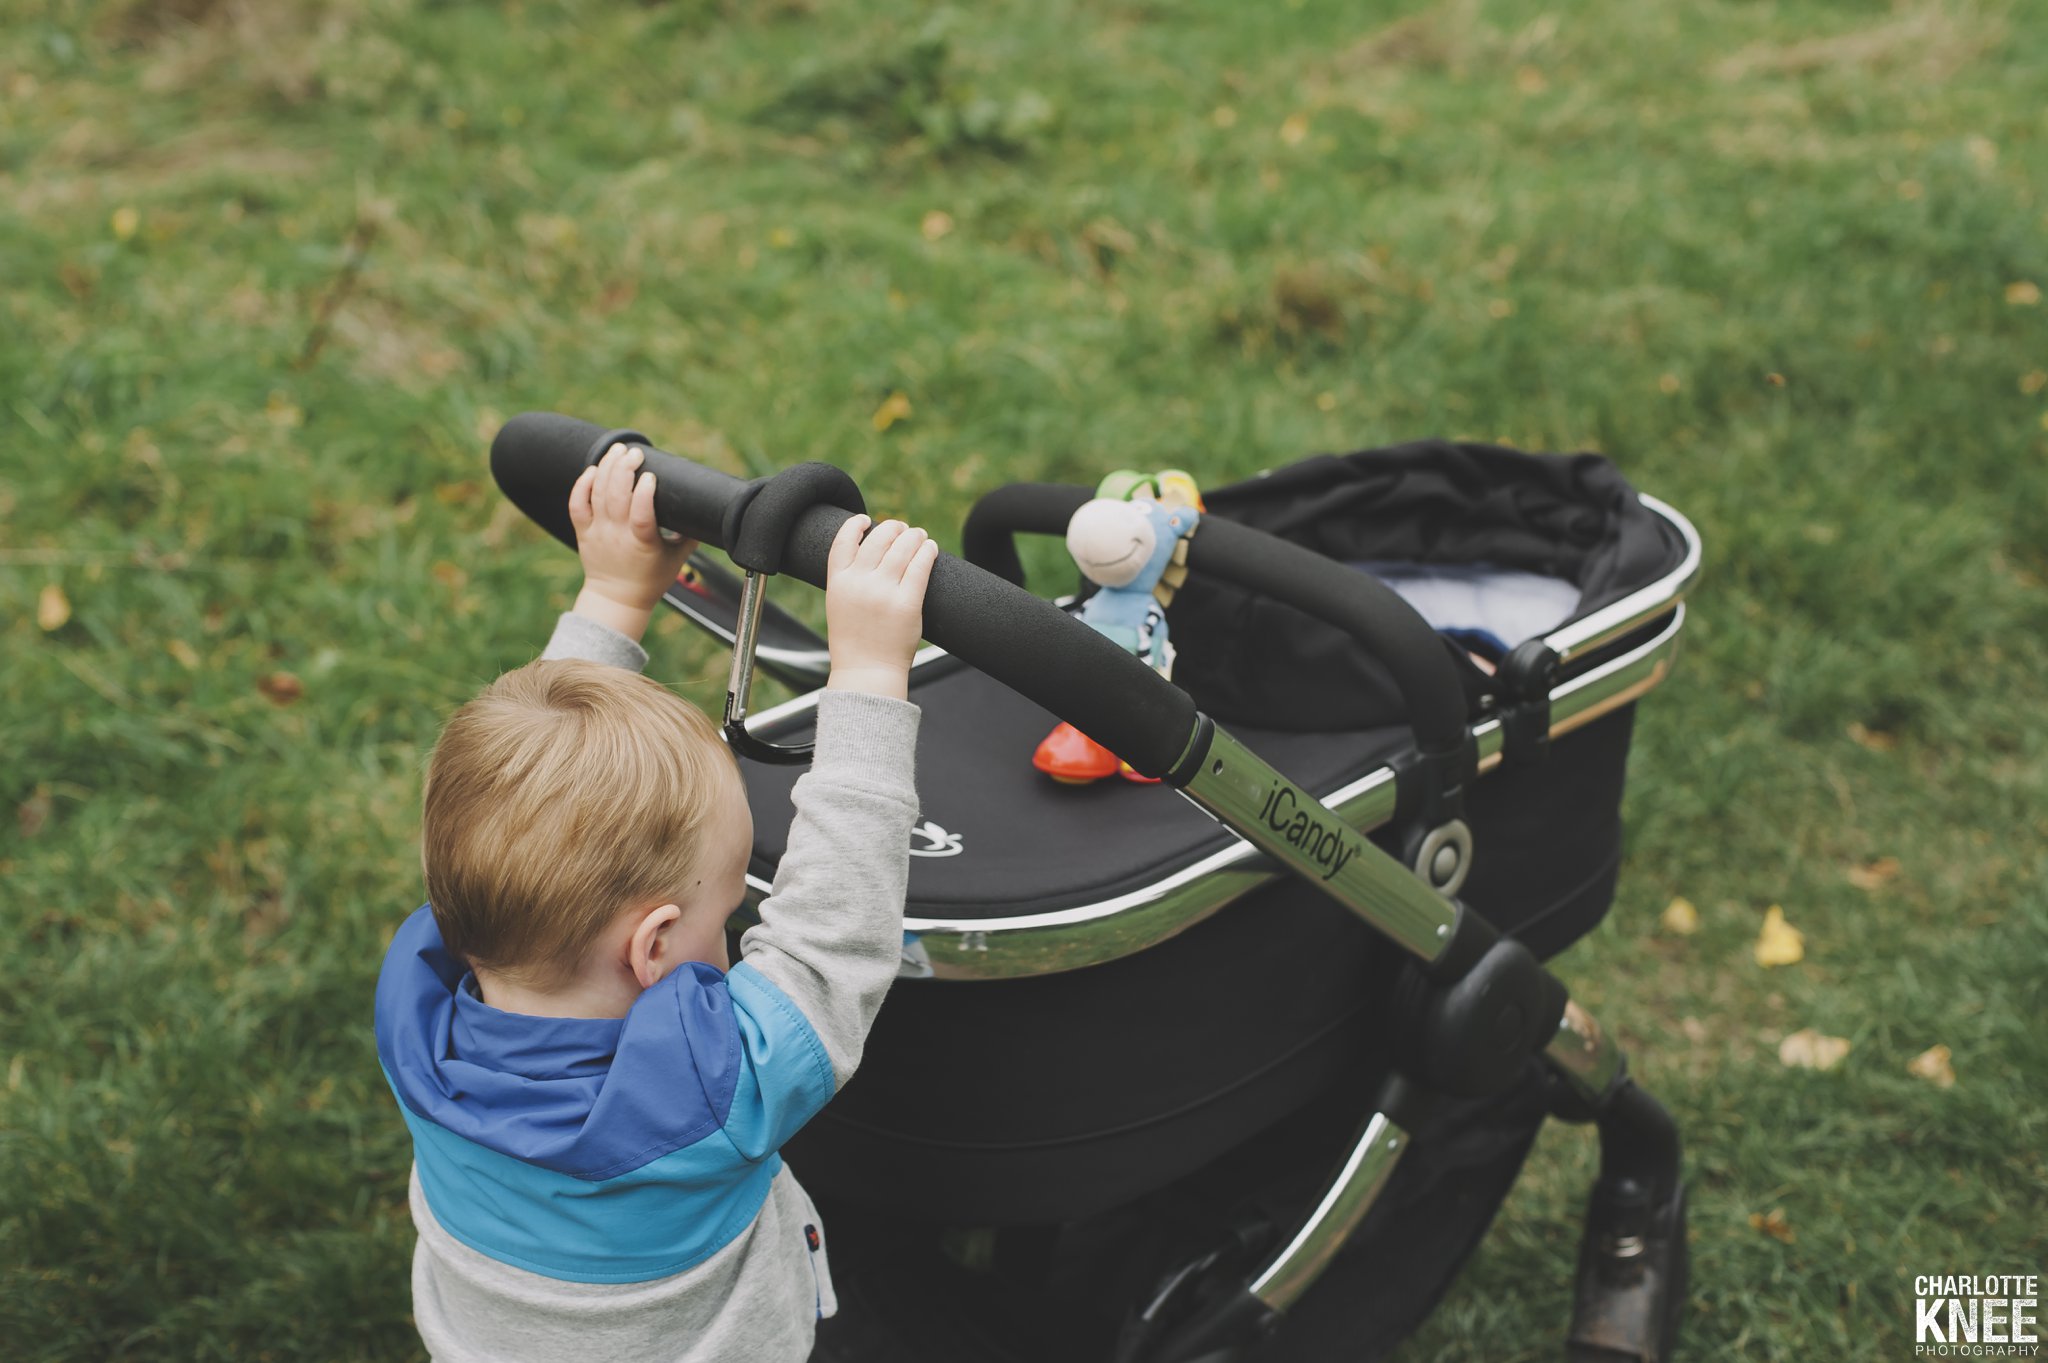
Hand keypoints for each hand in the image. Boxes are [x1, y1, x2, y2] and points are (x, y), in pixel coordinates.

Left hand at [566, 443, 697, 641]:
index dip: (644, 493)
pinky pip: (577, 504)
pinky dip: (582, 484)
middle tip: (635, 453)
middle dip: (625, 469)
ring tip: (618, 450)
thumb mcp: (677, 560)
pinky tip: (594, 468)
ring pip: (598, 494)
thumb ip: (690, 535)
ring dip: (607, 468)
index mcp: (642, 544)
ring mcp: (598, 532)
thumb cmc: (651, 580)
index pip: (640, 515)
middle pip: (616, 497)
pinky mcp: (584, 531)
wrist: (617, 598)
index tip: (652, 475)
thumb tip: (707, 512)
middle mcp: (617, 536)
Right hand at [823, 515, 937, 699]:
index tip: (867, 520)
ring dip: (913, 536)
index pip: (843, 540)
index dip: (855, 524)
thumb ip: (850, 579)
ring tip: (919, 536)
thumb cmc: (855, 640)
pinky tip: (930, 549)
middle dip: (893, 528)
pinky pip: (920, 566)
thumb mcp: (839, 604)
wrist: (867, 672)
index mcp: (837, 582)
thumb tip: (874, 551)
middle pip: (879, 539)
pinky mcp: (907, 603)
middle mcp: (859, 583)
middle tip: (903, 530)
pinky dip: (927, 552)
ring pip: (902, 547)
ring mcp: (883, 592)